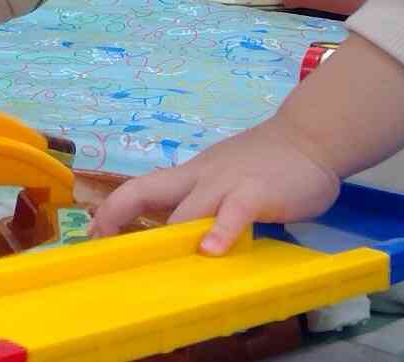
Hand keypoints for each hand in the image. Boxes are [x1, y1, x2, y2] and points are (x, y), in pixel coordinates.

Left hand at [92, 121, 341, 254]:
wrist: (310, 137)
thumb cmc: (267, 164)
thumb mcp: (225, 180)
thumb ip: (203, 204)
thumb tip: (178, 237)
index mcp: (190, 175)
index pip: (140, 188)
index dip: (112, 211)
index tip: (93, 236)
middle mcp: (199, 177)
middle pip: (147, 191)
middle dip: (119, 219)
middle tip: (103, 251)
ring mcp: (226, 183)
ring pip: (186, 209)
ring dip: (167, 237)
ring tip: (150, 266)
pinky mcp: (255, 193)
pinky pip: (232, 212)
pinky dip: (219, 232)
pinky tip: (210, 252)